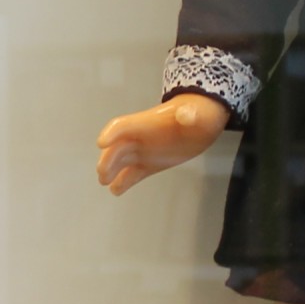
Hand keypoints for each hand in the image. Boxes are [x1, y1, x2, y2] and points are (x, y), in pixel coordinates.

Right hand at [95, 96, 225, 195]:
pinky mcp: (151, 164)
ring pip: (121, 161)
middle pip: (117, 147)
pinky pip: (133, 174)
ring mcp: (144, 151)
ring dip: (111, 171)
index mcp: (147, 122)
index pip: (123, 126)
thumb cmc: (198, 113)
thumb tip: (186, 115)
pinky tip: (116, 191)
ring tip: (105, 182)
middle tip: (103, 174)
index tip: (102, 143)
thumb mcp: (198, 112)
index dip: (112, 133)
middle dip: (108, 159)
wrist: (202, 120)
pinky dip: (124, 182)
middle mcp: (140, 137)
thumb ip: (190, 114)